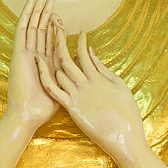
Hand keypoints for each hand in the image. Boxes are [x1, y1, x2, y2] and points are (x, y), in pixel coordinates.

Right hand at [5, 0, 58, 134]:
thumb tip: (84, 66)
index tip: (62, 16)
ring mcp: (25, 53)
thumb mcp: (64, 87)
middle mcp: (33, 56)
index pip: (48, 40)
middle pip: (40, 28)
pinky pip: (22, 29)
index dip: (54, 27)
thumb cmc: (45, 108)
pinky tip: (30, 2)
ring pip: (31, 25)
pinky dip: (26, 14)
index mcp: (43, 64)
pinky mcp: (19, 52)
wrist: (28, 114)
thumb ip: (71, 74)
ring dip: (37, 9)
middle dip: (45, 12)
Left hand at [38, 28, 146, 164]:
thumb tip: (91, 52)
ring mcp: (77, 96)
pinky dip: (46, 77)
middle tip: (56, 30)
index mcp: (99, 77)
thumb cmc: (126, 113)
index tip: (79, 32)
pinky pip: (54, 91)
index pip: (84, 53)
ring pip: (58, 72)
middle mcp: (86, 84)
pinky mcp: (71, 108)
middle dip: (60, 42)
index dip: (80, 41)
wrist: (124, 138)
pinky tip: (40, 66)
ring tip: (48, 48)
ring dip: (52, 59)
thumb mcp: (120, 86)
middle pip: (67, 59)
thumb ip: (103, 68)